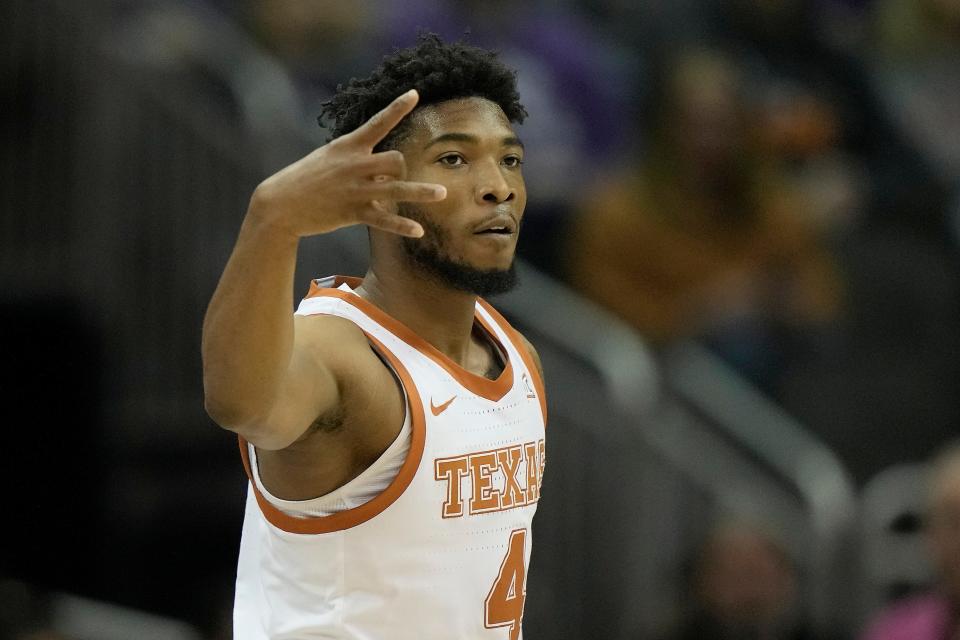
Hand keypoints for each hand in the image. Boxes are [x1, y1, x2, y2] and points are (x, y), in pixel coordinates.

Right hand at [250, 89, 444, 237]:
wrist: (280, 204)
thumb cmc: (305, 179)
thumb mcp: (328, 158)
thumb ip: (356, 158)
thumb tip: (383, 167)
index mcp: (348, 146)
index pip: (378, 122)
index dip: (397, 107)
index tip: (415, 93)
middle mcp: (355, 165)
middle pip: (396, 160)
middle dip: (403, 169)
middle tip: (398, 180)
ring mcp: (355, 189)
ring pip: (397, 189)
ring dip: (422, 192)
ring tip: (443, 194)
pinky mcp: (353, 212)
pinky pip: (384, 219)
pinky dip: (402, 226)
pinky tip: (418, 231)